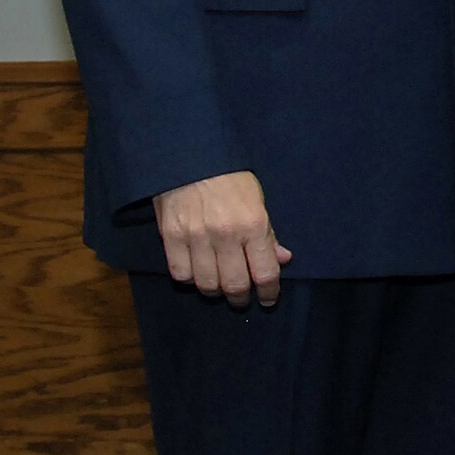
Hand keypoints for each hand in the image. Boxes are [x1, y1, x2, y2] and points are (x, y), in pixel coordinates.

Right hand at [152, 170, 292, 308]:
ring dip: (215, 291)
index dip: (268, 292)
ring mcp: (197, 237)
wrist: (192, 156)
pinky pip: (181, 274)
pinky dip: (190, 279)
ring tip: (219, 286)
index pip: (265, 272)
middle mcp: (226, 235)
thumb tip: (283, 259)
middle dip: (241, 297)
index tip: (268, 299)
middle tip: (241, 297)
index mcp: (253, 224)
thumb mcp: (258, 200)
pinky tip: (196, 272)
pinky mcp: (172, 238)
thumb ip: (268, 234)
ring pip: (207, 285)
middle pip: (235, 285)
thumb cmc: (231, 177)